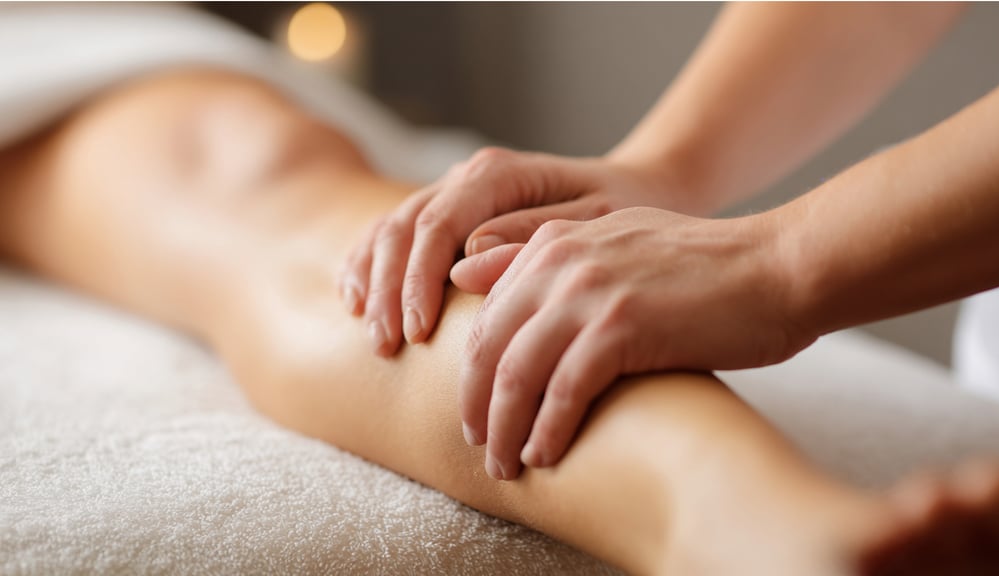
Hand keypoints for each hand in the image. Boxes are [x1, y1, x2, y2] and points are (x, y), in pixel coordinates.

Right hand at [340, 147, 684, 355]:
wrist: (637, 190)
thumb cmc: (625, 212)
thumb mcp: (597, 222)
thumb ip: (533, 237)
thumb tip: (466, 261)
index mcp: (499, 175)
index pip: (438, 225)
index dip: (418, 281)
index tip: (417, 335)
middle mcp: (468, 177)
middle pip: (405, 229)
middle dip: (389, 291)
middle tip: (387, 347)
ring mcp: (452, 192)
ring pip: (390, 230)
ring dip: (373, 283)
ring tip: (375, 337)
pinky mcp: (447, 213)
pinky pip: (391, 234)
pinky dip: (367, 265)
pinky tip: (356, 302)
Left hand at [450, 207, 814, 479]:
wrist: (777, 267)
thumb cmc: (703, 269)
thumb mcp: (614, 246)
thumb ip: (542, 259)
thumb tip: (464, 274)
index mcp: (554, 241)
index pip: (486, 315)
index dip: (472, 370)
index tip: (479, 410)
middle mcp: (561, 260)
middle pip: (489, 346)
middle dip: (478, 405)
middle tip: (482, 446)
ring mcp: (589, 292)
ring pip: (517, 373)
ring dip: (506, 429)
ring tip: (507, 463)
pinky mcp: (622, 326)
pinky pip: (564, 391)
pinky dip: (548, 430)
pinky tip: (546, 454)